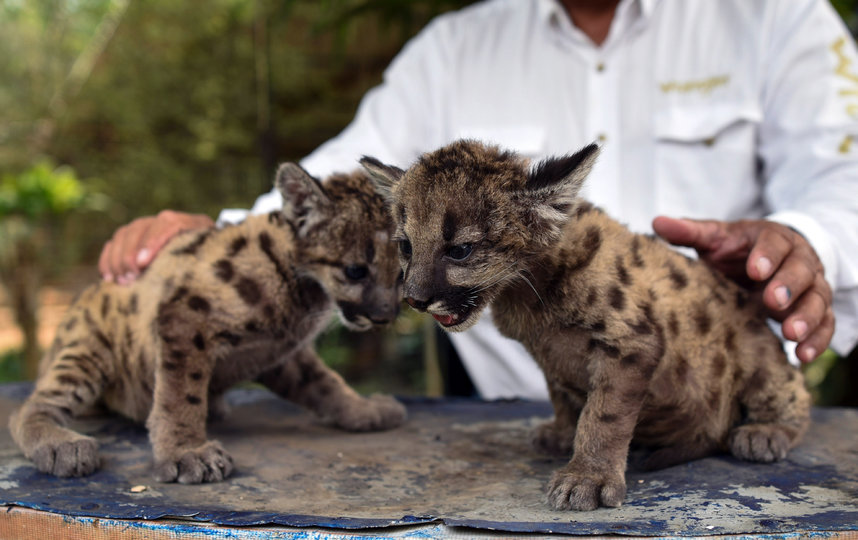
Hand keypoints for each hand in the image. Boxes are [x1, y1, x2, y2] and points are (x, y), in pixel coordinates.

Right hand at [98, 210, 213, 283]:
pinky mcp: (134, 237)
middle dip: (131, 254)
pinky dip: (108, 258)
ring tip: (120, 281)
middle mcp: (166, 220)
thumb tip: (186, 279)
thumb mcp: (212, 262)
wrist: (209, 256)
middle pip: (140, 227)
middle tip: (130, 278)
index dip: (153, 241)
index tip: (143, 263)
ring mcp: (148, 226)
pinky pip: (113, 242)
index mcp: (190, 223)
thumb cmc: (212, 263)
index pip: (169, 223)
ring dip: (118, 258)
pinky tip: (108, 276)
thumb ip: (202, 263)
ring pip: (124, 233)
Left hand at [652, 217, 833, 362]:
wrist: (767, 261)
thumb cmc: (737, 249)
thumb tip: (657, 222)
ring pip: (817, 299)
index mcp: (773, 238)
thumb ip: (691, 232)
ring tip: (791, 334)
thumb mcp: (716, 238)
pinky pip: (825, 324)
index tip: (755, 270)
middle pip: (802, 271)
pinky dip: (818, 340)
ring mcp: (812, 286)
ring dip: (807, 316)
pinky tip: (803, 356)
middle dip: (789, 286)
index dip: (767, 255)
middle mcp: (799, 260)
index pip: (775, 243)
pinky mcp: (816, 310)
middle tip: (773, 302)